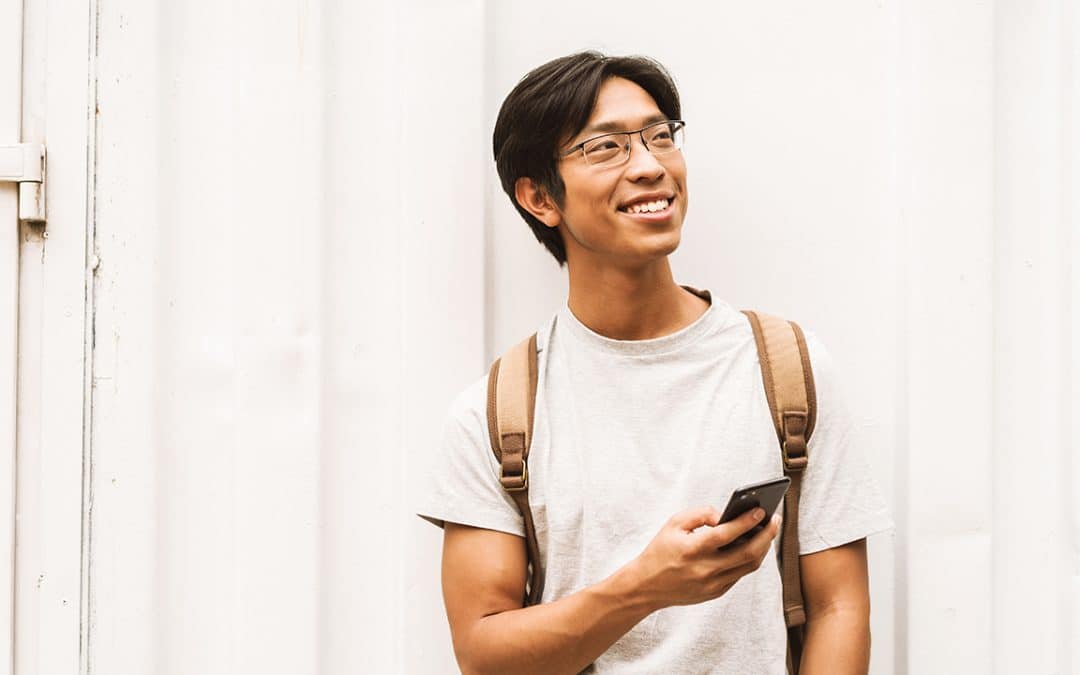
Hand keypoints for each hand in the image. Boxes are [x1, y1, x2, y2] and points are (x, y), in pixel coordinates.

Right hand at [627, 505, 780, 610]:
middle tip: (774, 519)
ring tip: (768, 531)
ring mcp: (712, 584)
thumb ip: (700, 514)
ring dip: (762, 548)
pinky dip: (749, 559)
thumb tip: (725, 515)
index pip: (726, 535)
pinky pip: (739, 574)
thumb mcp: (673, 524)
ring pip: (748, 566)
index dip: (746, 522)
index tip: (761, 511)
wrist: (646, 586)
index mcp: (692, 550)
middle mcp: (705, 569)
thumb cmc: (660, 550)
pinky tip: (754, 545)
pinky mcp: (716, 592)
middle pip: (746, 553)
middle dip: (766, 535)